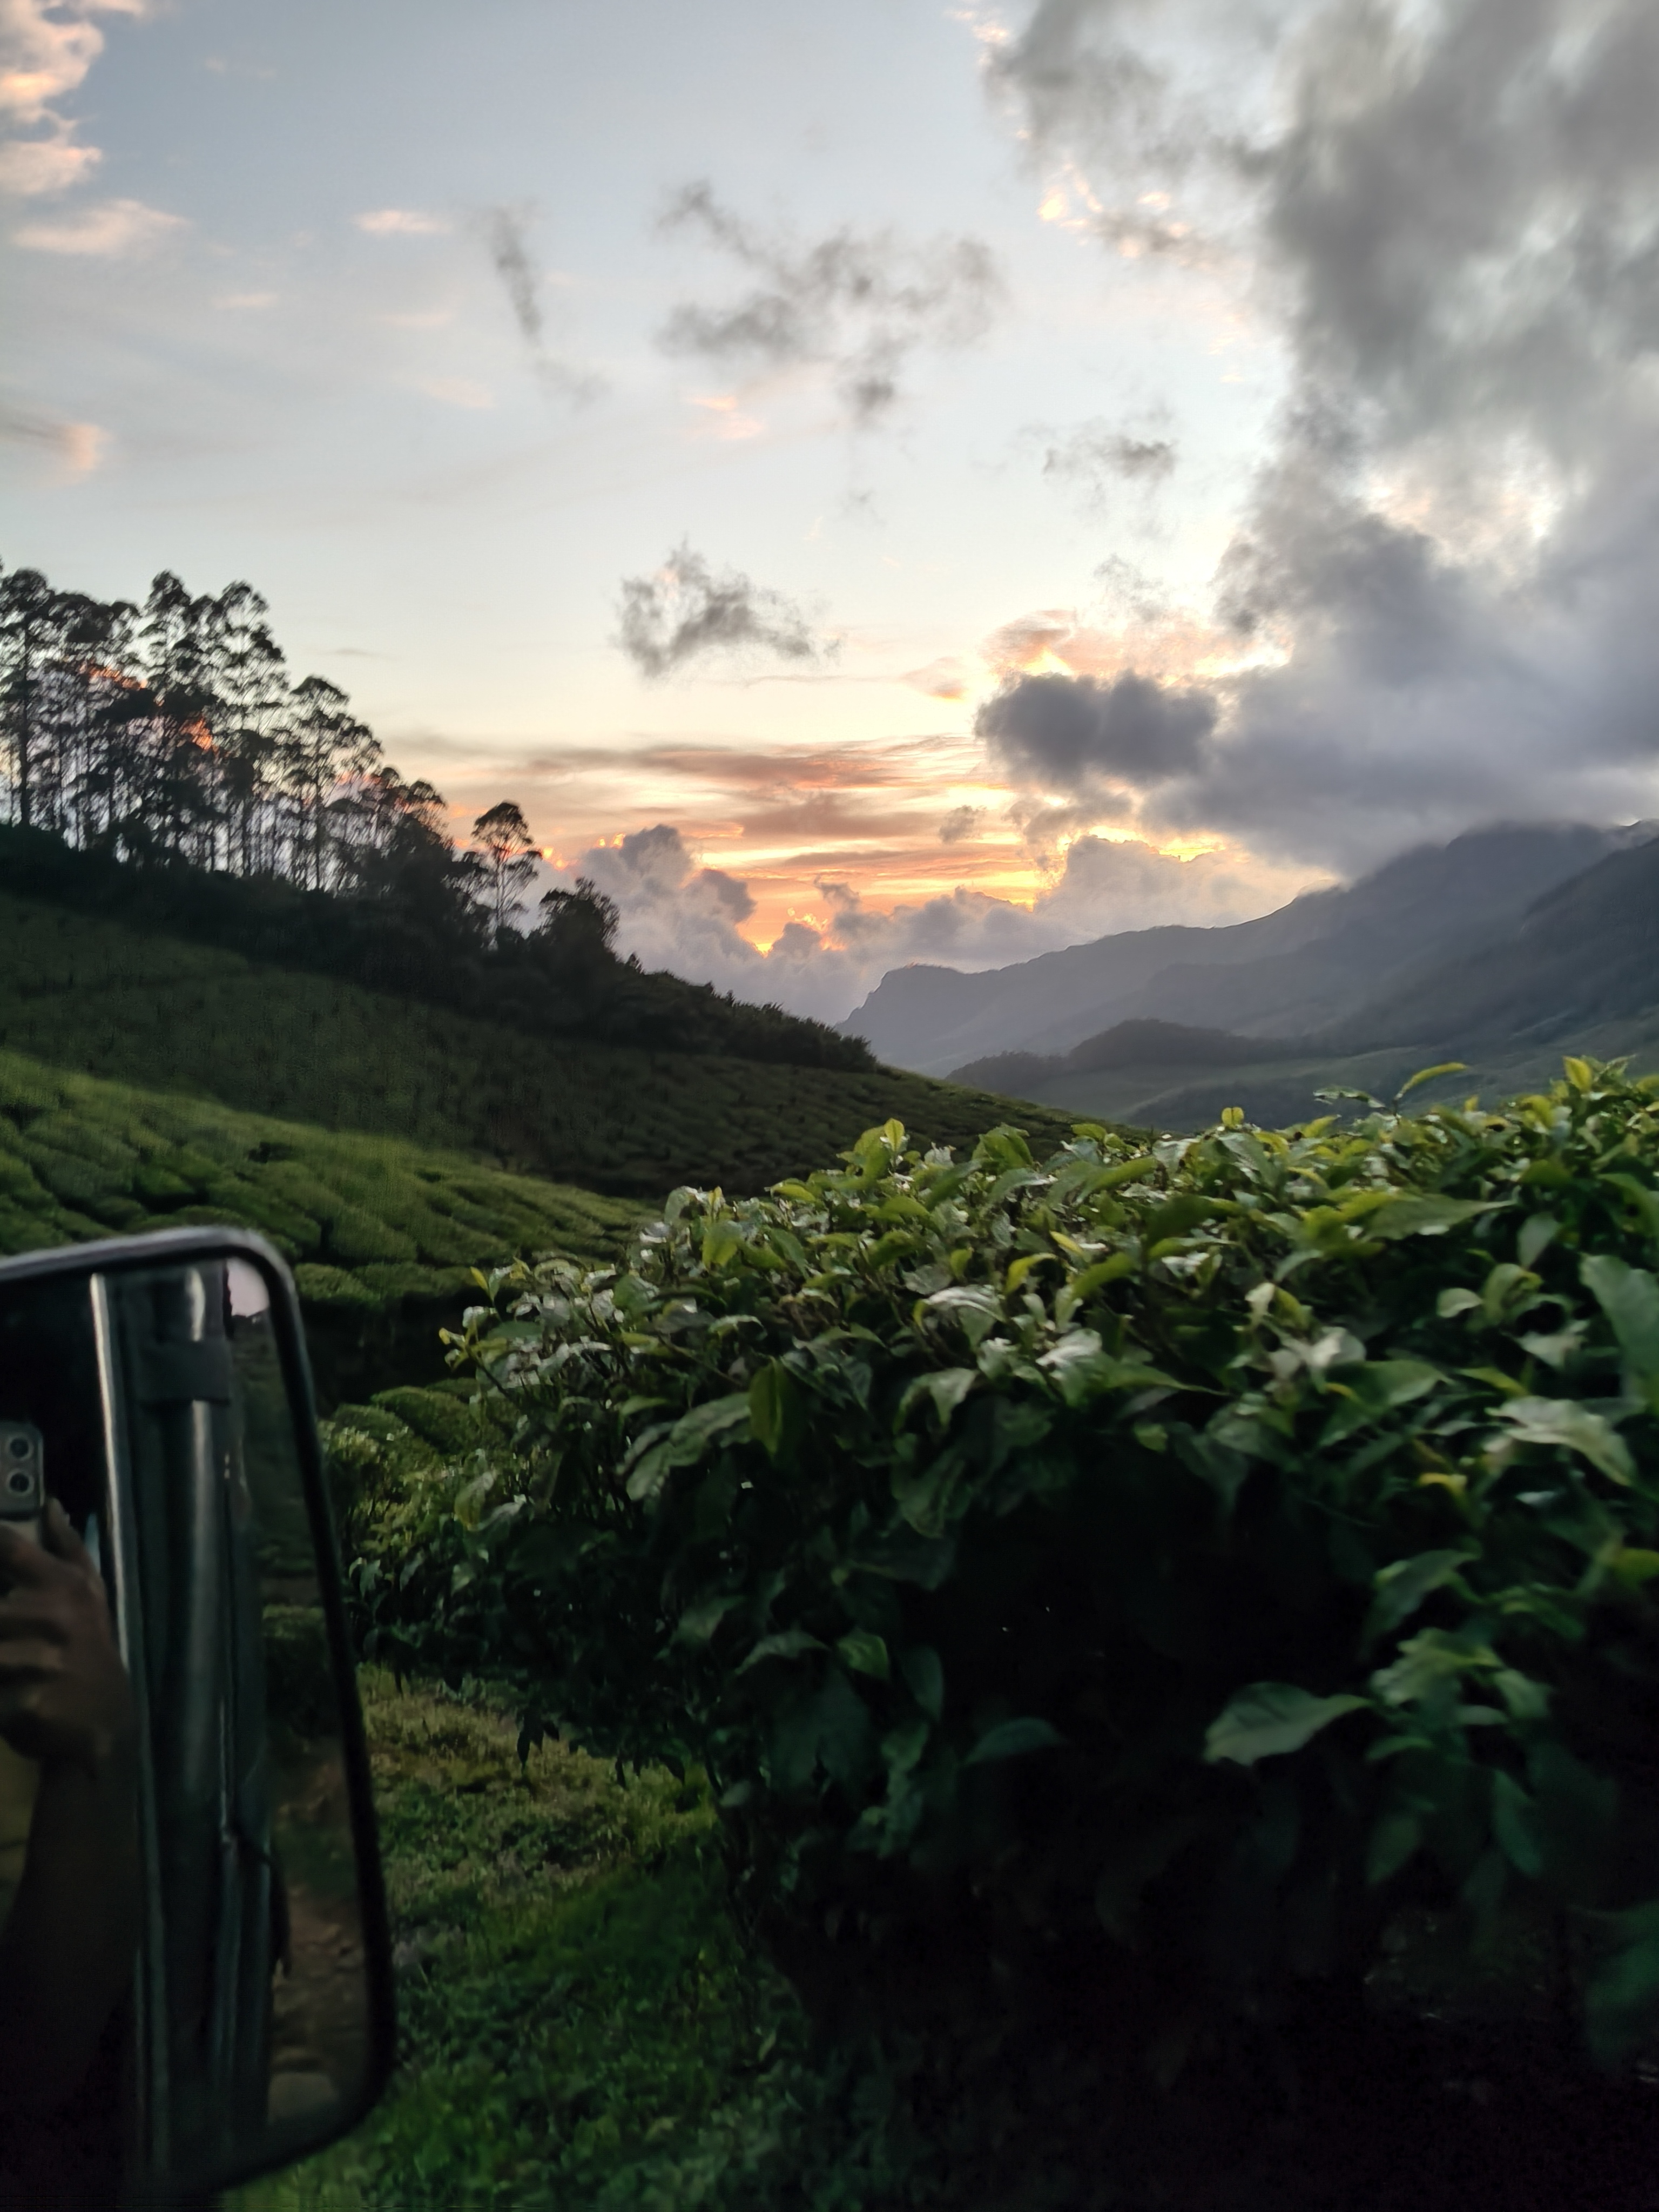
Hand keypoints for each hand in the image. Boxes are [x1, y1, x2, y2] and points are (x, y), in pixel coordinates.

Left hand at [0, 1502, 134, 1779]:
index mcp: (63, 1585)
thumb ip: (67, 1547)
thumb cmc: (89, 1649)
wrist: (102, 1722)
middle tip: (6, 1630)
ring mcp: (39, 1661)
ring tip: (9, 1662)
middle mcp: (51, 1616)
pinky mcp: (23, 1703)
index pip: (9, 1547)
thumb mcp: (89, 1594)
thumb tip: (50, 1504)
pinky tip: (6, 1690)